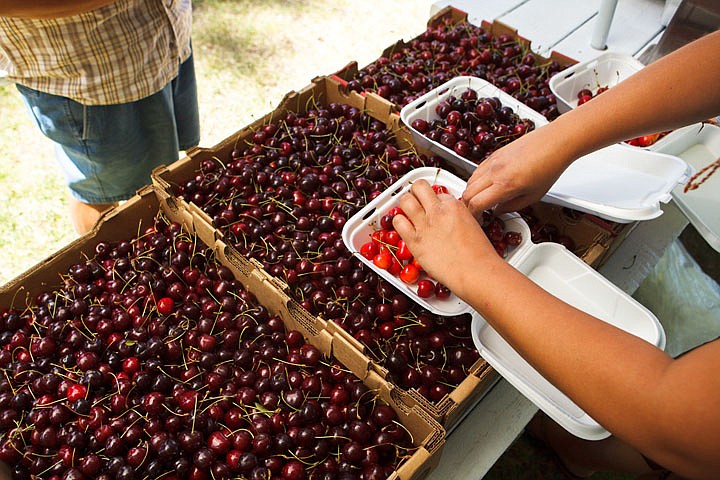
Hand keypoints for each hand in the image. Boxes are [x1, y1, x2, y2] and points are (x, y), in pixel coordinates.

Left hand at [392, 180, 498, 295]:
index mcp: (454, 206)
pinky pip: (398, 222)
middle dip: (416, 192)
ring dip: (405, 204)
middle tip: (416, 201)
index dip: (435, 199)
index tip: (434, 206)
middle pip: (419, 187)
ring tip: (407, 211)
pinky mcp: (415, 241)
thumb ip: (458, 217)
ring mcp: (425, 225)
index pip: (438, 192)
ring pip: (405, 200)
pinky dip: (398, 222)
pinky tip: (403, 227)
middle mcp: (438, 212)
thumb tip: (450, 219)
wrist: (475, 272)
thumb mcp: (472, 225)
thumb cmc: (479, 254)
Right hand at [462, 127, 572, 216]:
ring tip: (481, 199)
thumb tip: (497, 211)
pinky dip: (476, 180)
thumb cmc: (550, 167)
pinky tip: (485, 185)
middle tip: (477, 212)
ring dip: (471, 192)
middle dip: (469, 206)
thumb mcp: (534, 196)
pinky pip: (476, 170)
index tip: (478, 220)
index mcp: (505, 184)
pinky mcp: (493, 153)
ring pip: (469, 180)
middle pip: (467, 192)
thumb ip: (512, 206)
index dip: (474, 216)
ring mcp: (492, 161)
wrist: (555, 142)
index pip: (476, 204)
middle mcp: (495, 171)